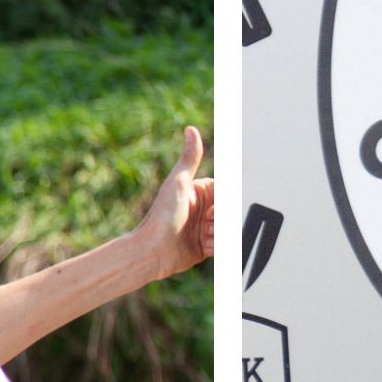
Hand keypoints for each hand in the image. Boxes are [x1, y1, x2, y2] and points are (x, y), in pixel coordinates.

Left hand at [127, 127, 213, 280]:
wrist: (152, 252)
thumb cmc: (161, 217)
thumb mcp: (178, 183)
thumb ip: (190, 158)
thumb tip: (191, 129)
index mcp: (201, 192)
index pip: (226, 194)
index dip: (223, 204)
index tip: (214, 210)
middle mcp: (204, 209)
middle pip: (229, 214)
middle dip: (220, 222)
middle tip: (205, 225)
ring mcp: (205, 228)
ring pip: (228, 230)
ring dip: (218, 235)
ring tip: (201, 237)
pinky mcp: (206, 246)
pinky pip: (223, 246)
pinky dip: (216, 248)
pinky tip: (202, 246)